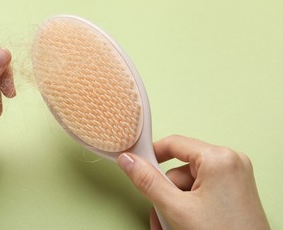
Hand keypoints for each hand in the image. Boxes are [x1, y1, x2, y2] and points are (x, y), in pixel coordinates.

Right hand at [117, 135, 269, 229]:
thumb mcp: (176, 208)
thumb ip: (149, 181)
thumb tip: (129, 161)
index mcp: (219, 158)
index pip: (174, 143)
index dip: (151, 154)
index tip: (135, 164)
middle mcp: (230, 162)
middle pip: (180, 169)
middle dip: (166, 193)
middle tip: (161, 213)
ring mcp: (234, 177)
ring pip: (188, 184)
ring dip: (174, 204)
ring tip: (173, 226)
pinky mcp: (234, 191)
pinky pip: (201, 191)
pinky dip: (188, 206)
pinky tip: (185, 224)